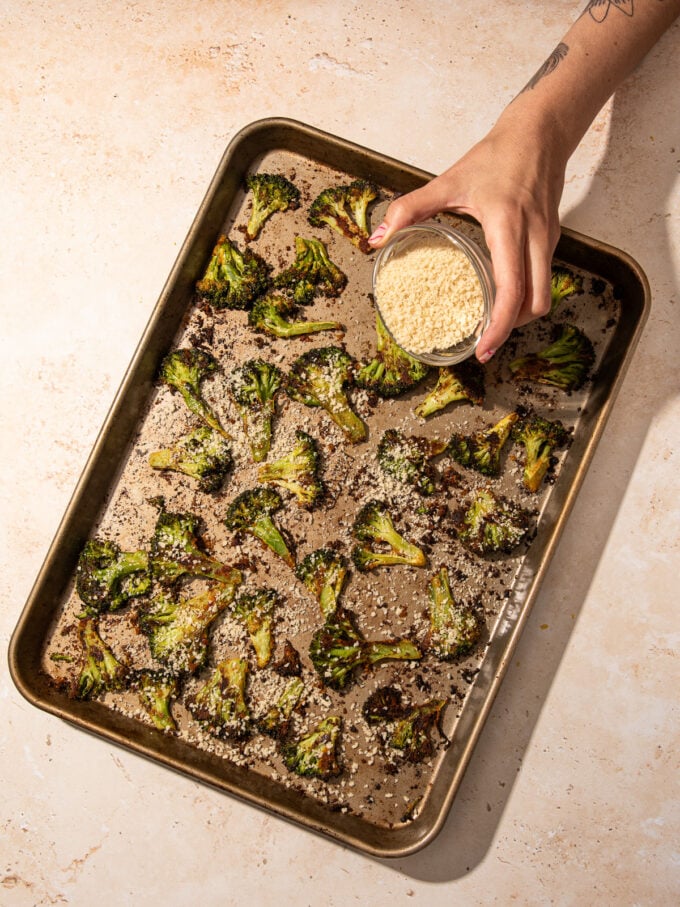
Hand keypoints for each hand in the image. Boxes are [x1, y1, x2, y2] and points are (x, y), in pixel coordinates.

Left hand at [368, 111, 566, 361]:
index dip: (499, 326)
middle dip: (512, 329)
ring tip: (490, 323)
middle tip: (484, 343)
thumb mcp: (449, 181)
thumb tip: (378, 239)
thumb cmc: (497, 155)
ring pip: (543, 294)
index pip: (512, 291)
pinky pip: (543, 279)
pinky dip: (525, 296)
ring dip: (520, 315)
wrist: (540, 132)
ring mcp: (548, 241)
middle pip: (537, 303)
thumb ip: (410, 210)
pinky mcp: (551, 240)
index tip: (483, 348)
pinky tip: (501, 295)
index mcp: (508, 227)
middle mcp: (534, 239)